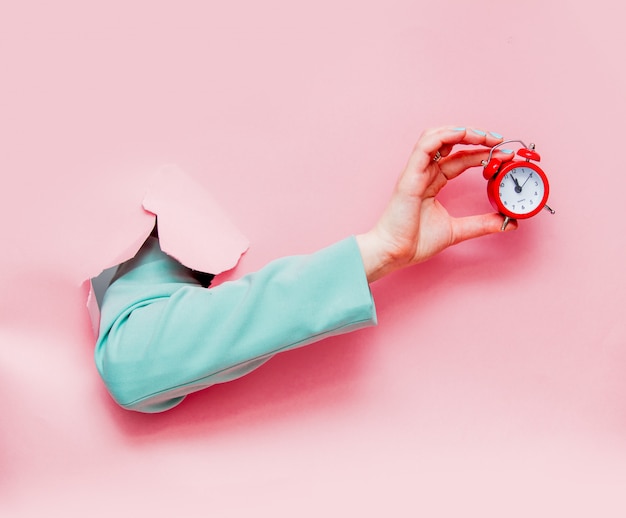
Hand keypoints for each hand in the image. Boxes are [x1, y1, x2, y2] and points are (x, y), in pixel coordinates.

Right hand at [356, 126, 515, 282]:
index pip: (460, 158)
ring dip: (462, 131)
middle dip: (476, 137)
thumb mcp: (457, 231)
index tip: (505, 156)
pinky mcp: (410, 175)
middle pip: (450, 142)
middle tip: (500, 141)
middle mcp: (424, 172)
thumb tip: (509, 224)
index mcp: (432, 182)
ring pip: (437, 136)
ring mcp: (416, 172)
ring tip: (485, 135)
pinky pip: (426, 145)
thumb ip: (481, 224)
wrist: (394, 253)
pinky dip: (445, 136)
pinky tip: (465, 135)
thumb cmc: (414, 242)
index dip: (482, 153)